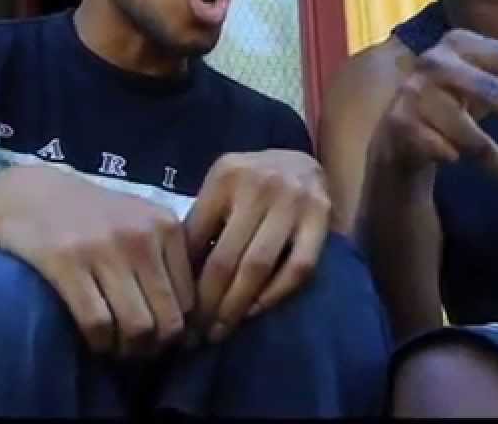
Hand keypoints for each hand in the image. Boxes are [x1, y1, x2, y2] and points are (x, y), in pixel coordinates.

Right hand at [0, 165, 193, 358]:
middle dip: (156, 346)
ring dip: (129, 350)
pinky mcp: (67, 262)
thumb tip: (191, 321)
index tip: (163, 339)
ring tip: (119, 348)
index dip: (180, 330)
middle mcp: (142, 236)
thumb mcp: (140, 222)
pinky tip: (96, 341)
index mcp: (166, 226)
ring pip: (137, 326)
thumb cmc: (92, 216)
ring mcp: (104, 248)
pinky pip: (98, 322)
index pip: (190, 298)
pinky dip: (101, 343)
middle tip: (141, 351)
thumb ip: (167, 258)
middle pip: (167, 318)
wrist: (31, 193)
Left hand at [184, 149, 330, 344]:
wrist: (301, 162)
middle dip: (207, 303)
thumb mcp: (220, 190)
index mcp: (227, 176)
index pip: (196, 239)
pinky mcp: (321, 217)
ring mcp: (294, 200)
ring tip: (220, 330)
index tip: (176, 313)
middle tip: (195, 335)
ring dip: (237, 307)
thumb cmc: (250, 183)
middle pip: (226, 258)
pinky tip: (255, 311)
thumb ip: (201, 224)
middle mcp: (260, 185)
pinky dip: (274, 294)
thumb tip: (175, 281)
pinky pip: (298, 268)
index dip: (184, 281)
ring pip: (259, 267)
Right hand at [369, 0, 497, 205]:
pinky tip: (465, 172)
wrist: (397, 136)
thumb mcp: (489, 73)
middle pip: (494, 93)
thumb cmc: (453, 99)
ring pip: (472, 138)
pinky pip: (446, 153)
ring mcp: (413, 95)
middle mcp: (433, 63)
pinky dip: (458, 164)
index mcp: (458, 43)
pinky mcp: (400, 127)